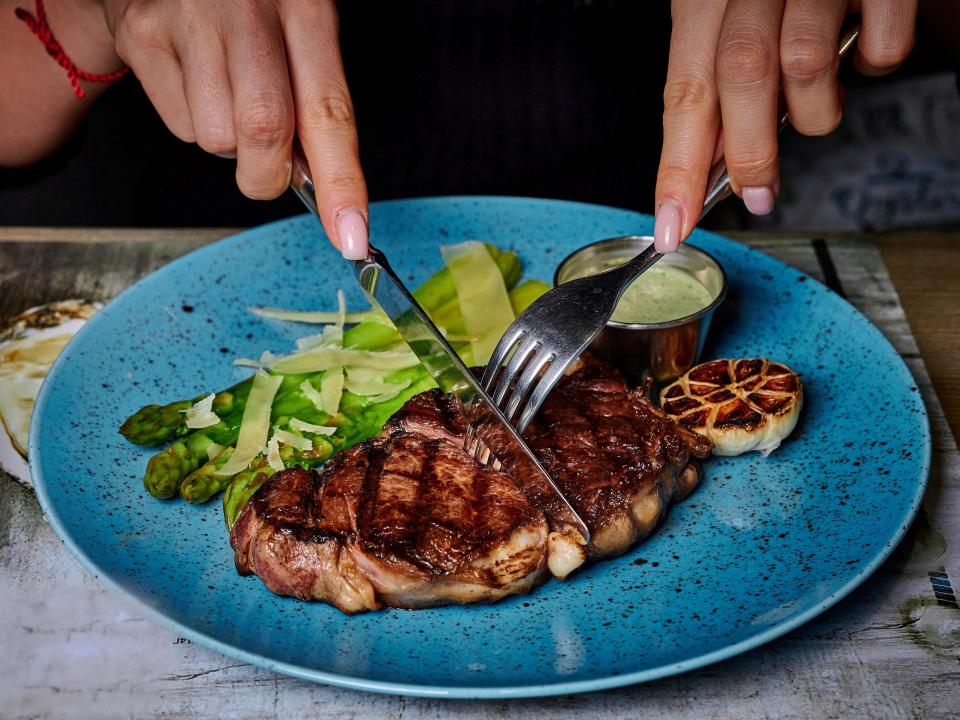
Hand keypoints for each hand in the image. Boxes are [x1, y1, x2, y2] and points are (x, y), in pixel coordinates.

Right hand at [103, 0, 368, 257]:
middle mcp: (247, 6)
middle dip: (269, 173)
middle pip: (264, 132)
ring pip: (216, 140)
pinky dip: (193, 123)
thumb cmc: (253, 8)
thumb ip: (314, 99)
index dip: (343, 182)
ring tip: (226, 92)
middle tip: (269, 165)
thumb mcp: (301, 31)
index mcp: (305, 5)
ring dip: (228, 143)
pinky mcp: (142, 34)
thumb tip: (320, 184)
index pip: (329, 111)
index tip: (351, 237)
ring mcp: (189, 18)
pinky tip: (195, 80)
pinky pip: (180, 127)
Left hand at [653, 0, 917, 251]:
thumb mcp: (734, 18)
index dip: (677, 168)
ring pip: (804, 65)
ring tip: (816, 107)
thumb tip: (714, 163)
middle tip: (757, 195)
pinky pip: (877, 44)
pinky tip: (862, 52)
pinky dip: (873, 64)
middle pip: (738, 80)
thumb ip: (722, 83)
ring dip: (813, 111)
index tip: (673, 225)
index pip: (683, 94)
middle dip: (748, 155)